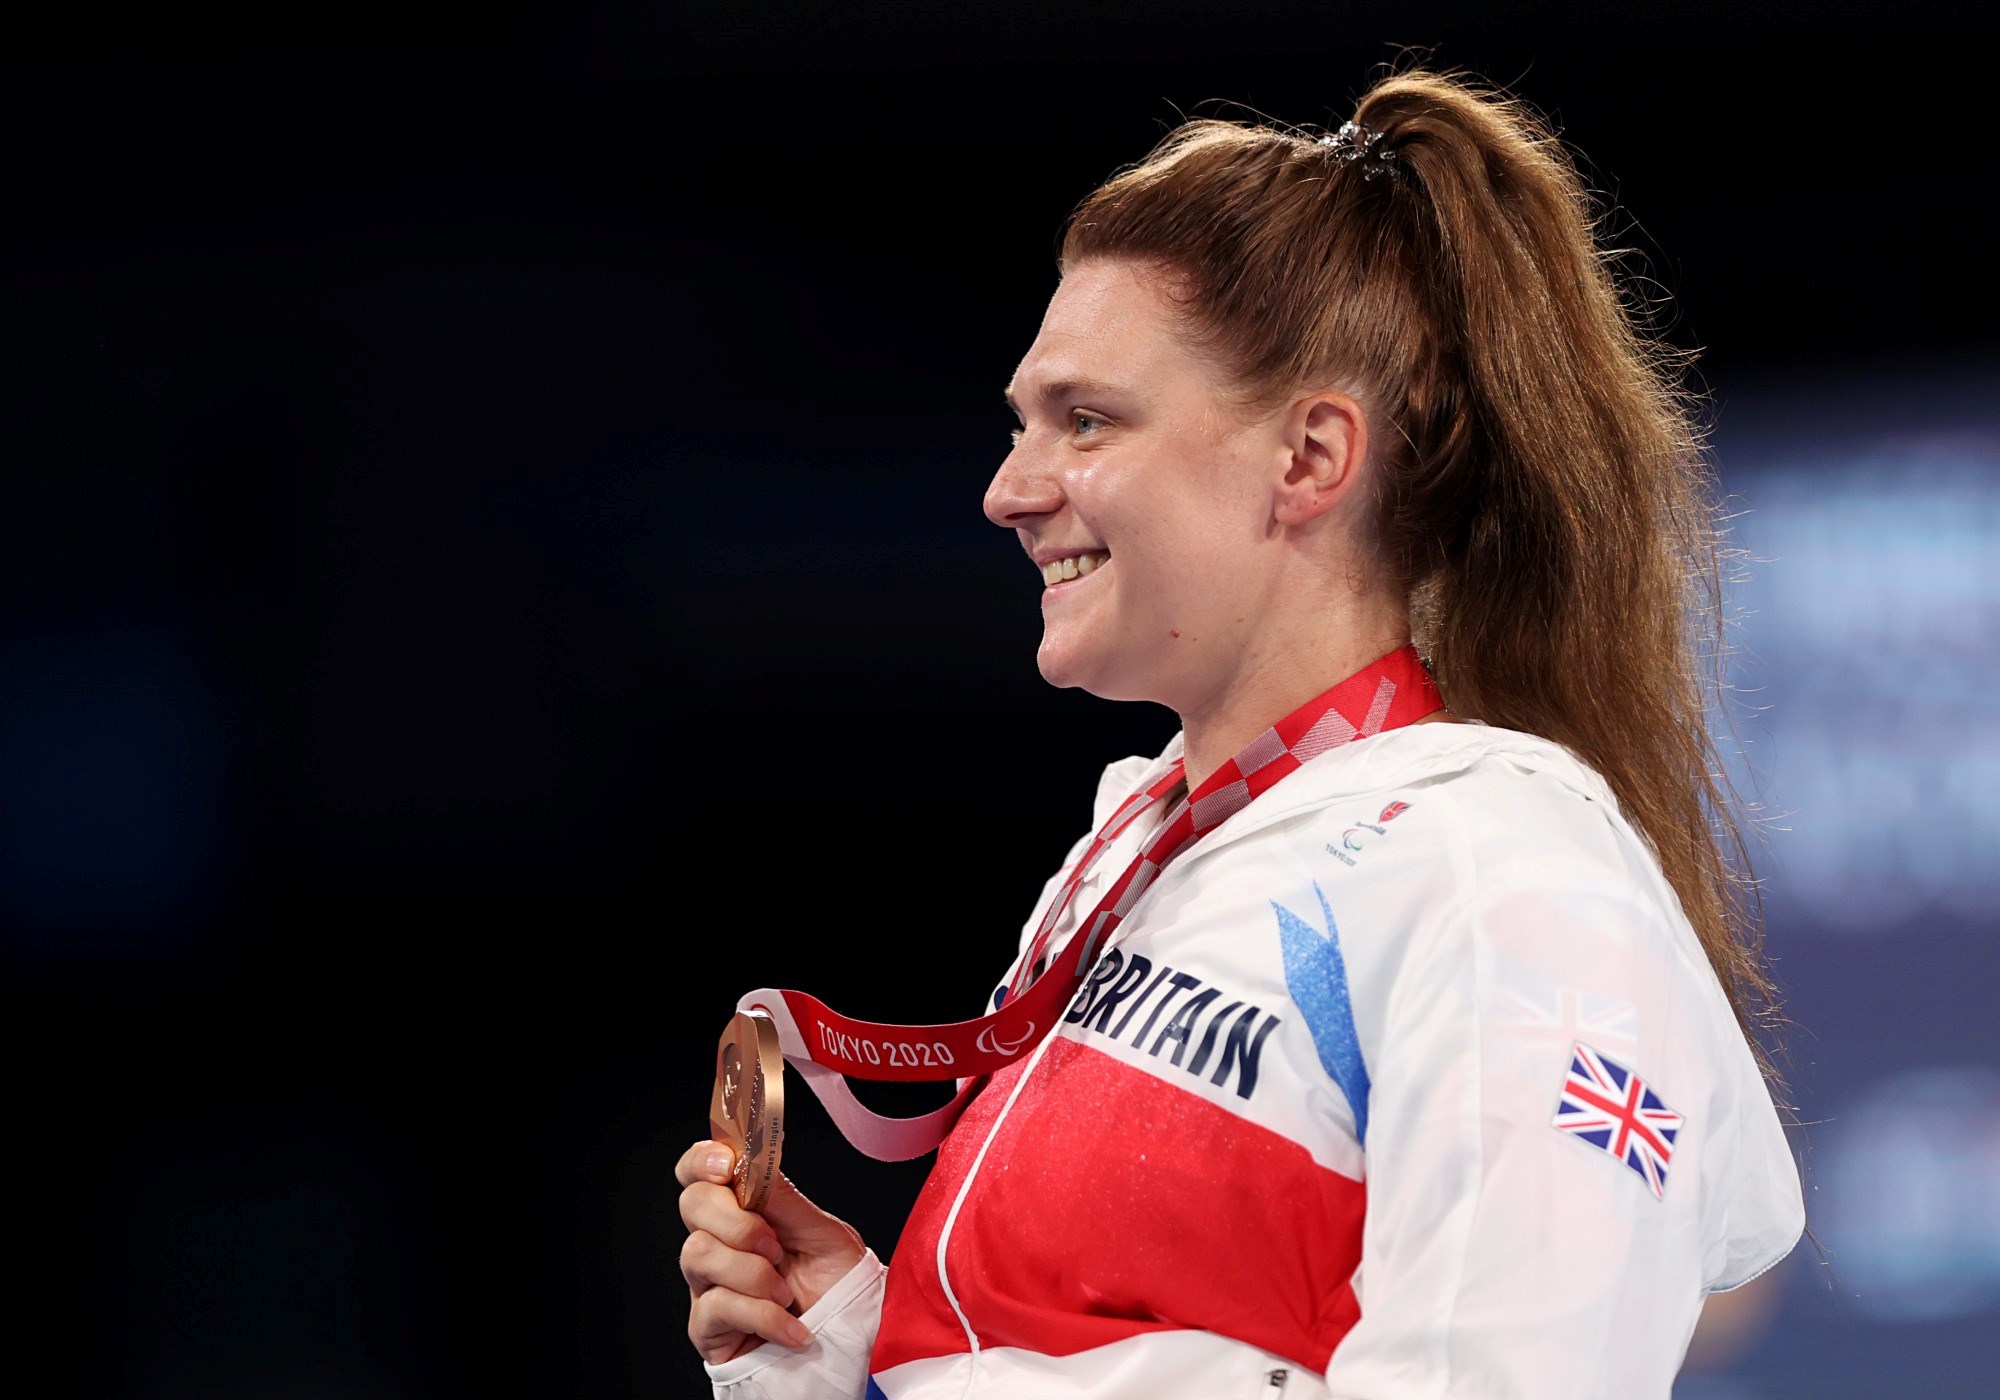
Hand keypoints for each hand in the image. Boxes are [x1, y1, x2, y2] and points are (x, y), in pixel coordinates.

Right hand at [676, 1139, 867, 1365]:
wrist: (848, 1340)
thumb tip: (752, 1157)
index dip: (702, 1160)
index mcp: (743, 1209)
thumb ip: (784, 1198)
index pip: (699, 1172)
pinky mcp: (707, 1326)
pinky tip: (792, 1329)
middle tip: (776, 1247)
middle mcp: (718, 1241)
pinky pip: (717, 1306)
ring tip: (786, 1293)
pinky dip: (763, 1316)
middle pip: (692, 1204)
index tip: (727, 1165)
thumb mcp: (822, 1232)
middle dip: (736, 1222)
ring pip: (699, 1254)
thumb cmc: (836, 1283)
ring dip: (752, 1273)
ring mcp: (707, 1283)